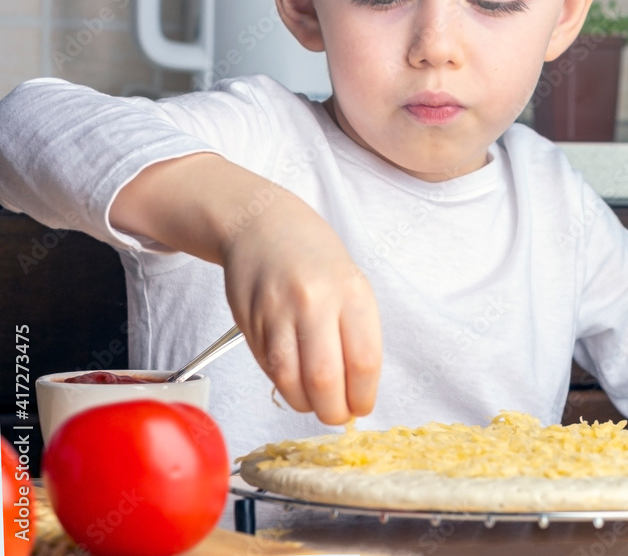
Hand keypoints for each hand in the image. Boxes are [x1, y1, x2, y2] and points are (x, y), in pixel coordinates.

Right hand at [222, 192, 381, 423]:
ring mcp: (278, 313)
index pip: (364, 361)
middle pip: (326, 379)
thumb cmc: (314, 256)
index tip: (362, 405)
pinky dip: (284, 385)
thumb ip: (357, 332)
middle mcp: (315, 302)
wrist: (263, 225)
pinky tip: (294, 381)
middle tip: (338, 415)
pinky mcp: (251, 323)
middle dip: (334, 411)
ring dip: (305, 404)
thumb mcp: (351, 284)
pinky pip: (269, 368)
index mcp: (351, 293)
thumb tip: (358, 387)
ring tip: (315, 404)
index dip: (363, 395)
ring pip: (291, 381)